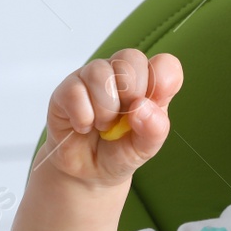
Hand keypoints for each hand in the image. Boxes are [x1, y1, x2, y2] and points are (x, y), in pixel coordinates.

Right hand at [40, 48, 183, 187]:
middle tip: (123, 119)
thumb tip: (142, 107)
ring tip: (103, 126)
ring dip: (105, 108)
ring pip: (99, 72)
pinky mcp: (66, 89)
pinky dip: (83, 117)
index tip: (154, 104)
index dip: (163, 80)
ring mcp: (91, 78)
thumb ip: (154, 129)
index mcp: (148, 84)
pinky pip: (75, 91)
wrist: (87, 171)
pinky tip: (84, 127)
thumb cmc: (119, 151)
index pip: (165, 64)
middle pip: (131, 58)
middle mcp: (120, 74)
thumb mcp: (144, 148)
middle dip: (131, 95)